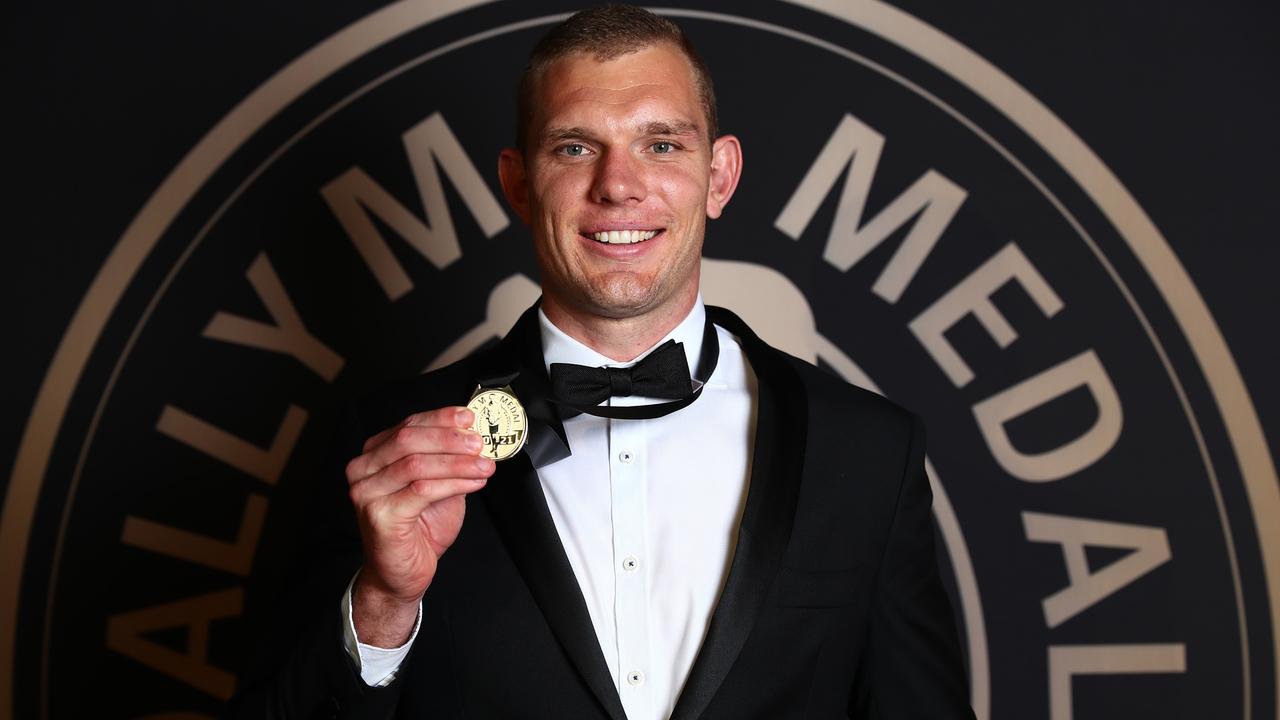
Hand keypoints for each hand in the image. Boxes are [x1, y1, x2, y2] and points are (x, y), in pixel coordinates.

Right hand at [345, 406, 494, 645]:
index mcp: (375, 455)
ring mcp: (367, 492)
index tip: (469, 418)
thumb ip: (448, 460)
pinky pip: (421, 490)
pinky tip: (474, 483)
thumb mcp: (437, 485)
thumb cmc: (418, 529)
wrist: (401, 574)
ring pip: (416, 464)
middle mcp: (363, 470)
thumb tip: (474, 436)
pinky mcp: (379, 514)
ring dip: (457, 462)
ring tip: (484, 466)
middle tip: (480, 444)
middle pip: (409, 439)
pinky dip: (453, 483)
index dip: (441, 418)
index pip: (408, 425)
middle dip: (450, 439)